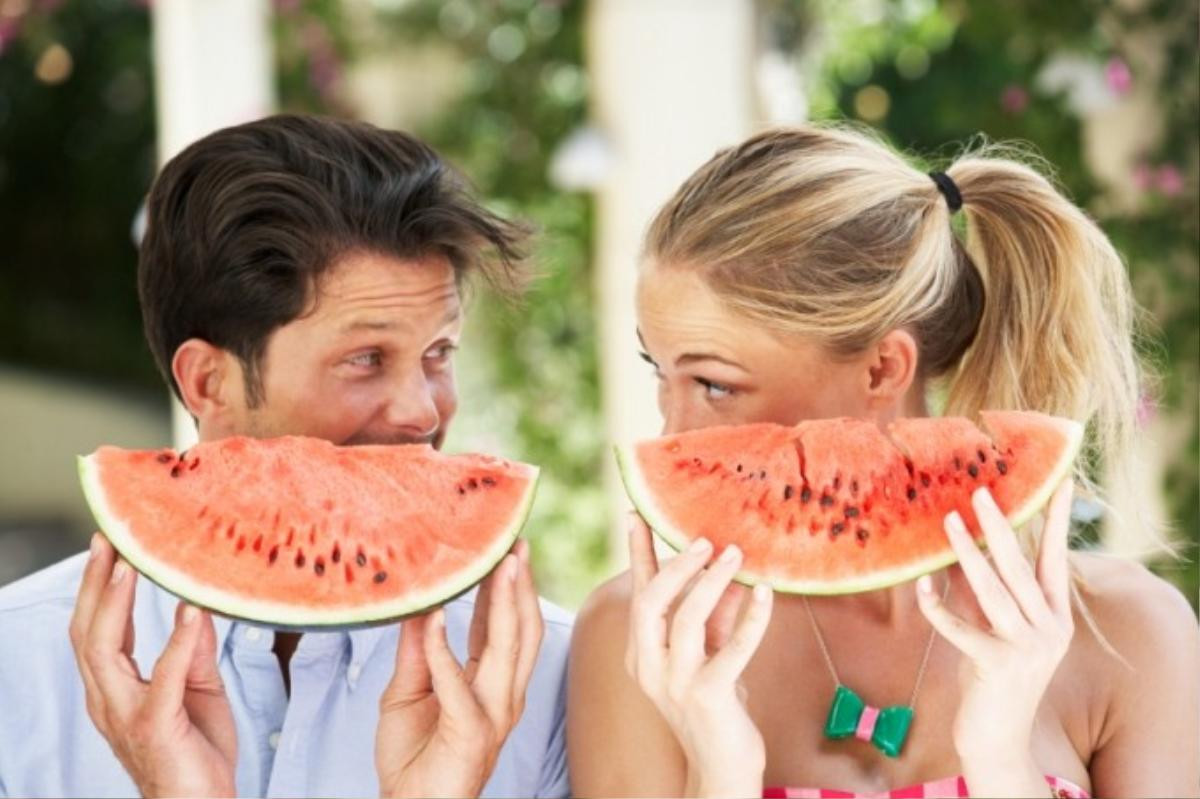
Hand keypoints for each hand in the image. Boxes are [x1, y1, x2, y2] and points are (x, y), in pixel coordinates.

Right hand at [69, 534, 237, 797]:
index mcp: (115, 689)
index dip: (99, 588)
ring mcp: (126, 714)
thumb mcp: (198, 689)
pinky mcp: (155, 727)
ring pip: (104, 650)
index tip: (110, 546)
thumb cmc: (198, 755)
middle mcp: (109, 699)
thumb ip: (195, 650)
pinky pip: (163, 678)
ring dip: (117, 603)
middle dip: (94, 583)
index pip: (96, 629)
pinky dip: (178, 641)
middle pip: (87, 631)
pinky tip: (191, 611)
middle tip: (108, 539)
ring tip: (132, 564)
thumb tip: (198, 604)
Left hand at [376, 539, 543, 798]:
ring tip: (500, 568)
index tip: (505, 551)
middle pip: (521, 631)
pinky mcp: (471, 731)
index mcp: (492, 685)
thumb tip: (417, 606)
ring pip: (507, 648)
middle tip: (516, 547)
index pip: (504, 628)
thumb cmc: (413, 759)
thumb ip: (416, 652)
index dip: (506, 589)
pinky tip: (434, 621)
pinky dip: (444, 650)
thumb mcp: (406, 692)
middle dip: (520, 587)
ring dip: (503, 604)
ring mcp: (493, 714)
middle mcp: (503, 696)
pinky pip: (457, 683)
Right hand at [625, 516, 773, 797]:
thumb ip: (711, 617)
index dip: (637, 553)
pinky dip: (750, 618)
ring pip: (686, 618)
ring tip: (735, 554)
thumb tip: (729, 571)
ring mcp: (675, 683)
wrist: (721, 767)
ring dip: (712, 581)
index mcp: (640, 653)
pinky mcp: (709, 697)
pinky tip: (763, 594)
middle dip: (676, 565)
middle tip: (703, 539)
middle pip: (651, 602)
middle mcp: (648, 666)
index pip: (638, 594)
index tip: (637, 514)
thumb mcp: (706, 655)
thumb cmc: (715, 707)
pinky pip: (731, 649)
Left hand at [917, 481, 1074, 790]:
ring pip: (993, 590)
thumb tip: (958, 545)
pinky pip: (962, 628)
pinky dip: (938, 606)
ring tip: (949, 519)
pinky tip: (921, 584)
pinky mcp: (997, 666)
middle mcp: (1049, 629)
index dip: (1056, 522)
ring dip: (967, 552)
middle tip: (981, 491)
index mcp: (1056, 616)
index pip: (1056, 559)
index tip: (1061, 482)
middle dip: (1000, 526)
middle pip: (1020, 567)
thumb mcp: (996, 627)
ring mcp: (1027, 648)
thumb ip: (985, 591)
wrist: (997, 736)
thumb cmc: (993, 674)